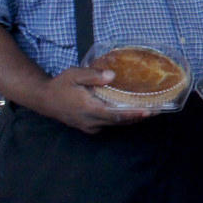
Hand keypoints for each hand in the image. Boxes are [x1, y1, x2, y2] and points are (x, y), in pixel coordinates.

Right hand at [35, 67, 156, 133]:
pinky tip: (131, 112)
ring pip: (115, 124)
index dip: (133, 114)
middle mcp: (91, 121)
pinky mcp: (89, 128)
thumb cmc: (61, 85)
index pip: (115, 114)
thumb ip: (93, 75)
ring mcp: (90, 127)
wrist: (45, 100)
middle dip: (138, 116)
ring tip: (149, 111)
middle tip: (157, 110)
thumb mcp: (74, 75)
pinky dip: (121, 119)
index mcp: (89, 108)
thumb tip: (113, 75)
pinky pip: (109, 124)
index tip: (148, 111)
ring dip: (131, 119)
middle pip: (119, 121)